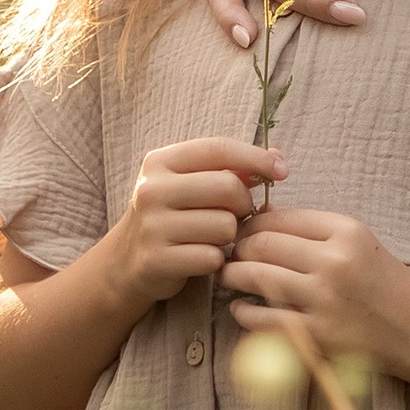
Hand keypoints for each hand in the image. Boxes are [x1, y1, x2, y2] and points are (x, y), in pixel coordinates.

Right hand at [113, 139, 284, 299]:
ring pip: (224, 225)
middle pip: (227, 187)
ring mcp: (152, 226)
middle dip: (244, 203)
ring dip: (229, 235)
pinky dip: (216, 260)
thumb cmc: (172, 215)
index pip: (218, 149)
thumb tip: (277, 159)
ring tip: (214, 237)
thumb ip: (229, 169)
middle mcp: (152, 189)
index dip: (255, 157)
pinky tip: (203, 257)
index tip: (282, 170)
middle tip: (237, 214)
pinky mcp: (156, 260)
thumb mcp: (190, 183)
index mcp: (160, 162)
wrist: (127, 261)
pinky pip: (212, 257)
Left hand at [218, 205, 409, 379]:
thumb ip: (314, 229)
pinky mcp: (317, 336)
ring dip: (234, 275)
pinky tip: (240, 308)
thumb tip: (262, 218)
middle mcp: (333, 262)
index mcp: (344, 231)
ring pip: (257, 277)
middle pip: (262, 244)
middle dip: (238, 247)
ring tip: (228, 275)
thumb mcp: (357, 241)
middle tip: (229, 252)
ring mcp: (324, 300)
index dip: (252, 222)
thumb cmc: (384, 281)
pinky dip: (243, 312)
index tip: (242, 229)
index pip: (280, 217)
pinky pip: (264, 320)